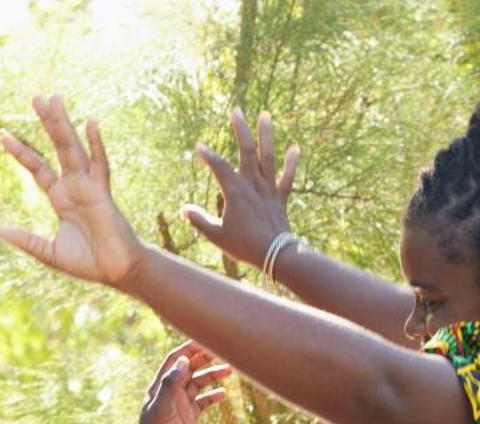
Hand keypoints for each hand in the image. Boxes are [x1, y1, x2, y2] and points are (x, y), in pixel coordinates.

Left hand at [0, 95, 146, 287]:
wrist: (117, 273)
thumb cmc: (89, 263)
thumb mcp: (50, 253)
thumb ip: (27, 240)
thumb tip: (0, 231)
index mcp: (61, 198)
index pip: (39, 168)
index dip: (22, 152)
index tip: (3, 134)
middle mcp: (74, 186)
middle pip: (57, 147)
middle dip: (48, 123)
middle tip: (36, 97)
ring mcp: (89, 186)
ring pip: (73, 148)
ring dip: (63, 124)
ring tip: (53, 99)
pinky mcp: (102, 192)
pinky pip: (99, 164)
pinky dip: (96, 144)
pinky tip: (91, 123)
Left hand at [127, 341, 233, 423]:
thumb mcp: (161, 410)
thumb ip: (170, 385)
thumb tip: (184, 361)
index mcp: (161, 387)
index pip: (176, 360)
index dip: (190, 348)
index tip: (206, 339)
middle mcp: (171, 394)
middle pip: (190, 368)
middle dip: (205, 358)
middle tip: (225, 350)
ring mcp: (181, 406)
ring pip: (199, 384)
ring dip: (213, 375)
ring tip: (231, 370)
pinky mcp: (189, 419)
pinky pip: (204, 402)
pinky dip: (214, 396)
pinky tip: (224, 394)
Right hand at [183, 109, 300, 269]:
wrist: (276, 256)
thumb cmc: (244, 247)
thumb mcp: (217, 236)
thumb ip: (200, 221)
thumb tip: (184, 210)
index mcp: (235, 192)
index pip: (218, 166)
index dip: (208, 156)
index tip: (199, 148)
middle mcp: (252, 185)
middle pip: (246, 150)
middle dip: (240, 129)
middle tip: (236, 110)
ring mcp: (268, 189)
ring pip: (268, 157)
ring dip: (266, 135)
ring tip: (265, 115)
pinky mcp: (281, 198)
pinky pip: (287, 178)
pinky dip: (292, 163)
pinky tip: (295, 147)